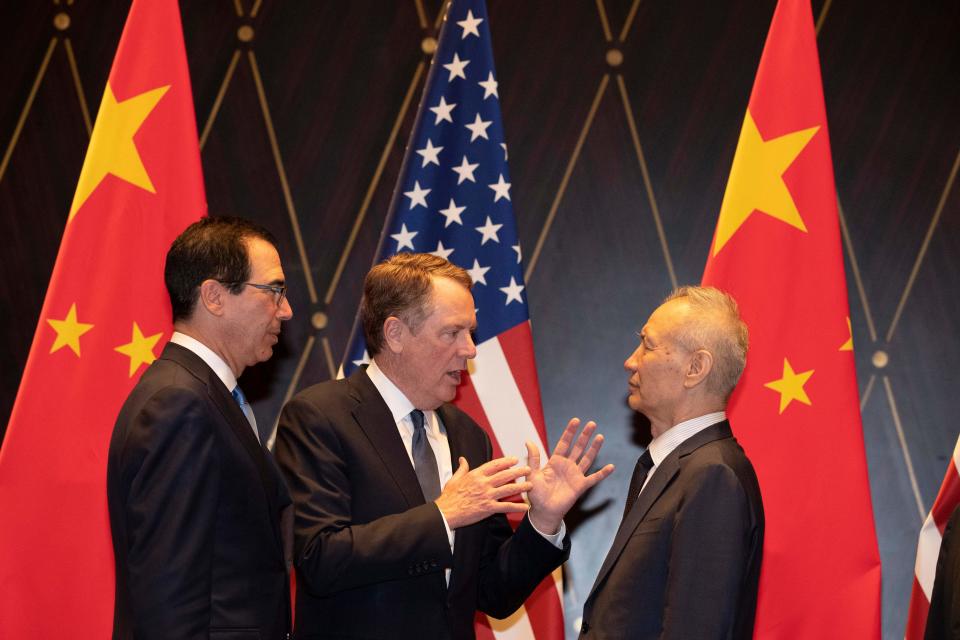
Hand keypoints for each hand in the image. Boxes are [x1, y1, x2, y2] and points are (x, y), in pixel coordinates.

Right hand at [435, 456, 532, 529]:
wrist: (446, 512)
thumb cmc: (449, 497)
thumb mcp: (454, 479)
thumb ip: (461, 469)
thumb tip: (462, 459)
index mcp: (476, 475)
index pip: (494, 465)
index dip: (506, 461)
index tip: (514, 459)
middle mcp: (483, 483)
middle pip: (505, 475)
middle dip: (518, 472)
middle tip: (528, 469)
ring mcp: (487, 496)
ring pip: (508, 489)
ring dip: (521, 487)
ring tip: (530, 485)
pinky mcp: (488, 508)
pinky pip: (505, 506)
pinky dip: (516, 506)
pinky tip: (524, 506)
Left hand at [525, 418, 614, 533]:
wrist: (543, 511)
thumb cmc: (536, 494)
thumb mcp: (532, 474)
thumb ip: (533, 458)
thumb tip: (528, 441)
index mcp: (555, 461)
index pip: (564, 443)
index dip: (570, 432)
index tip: (576, 421)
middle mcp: (567, 466)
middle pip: (578, 447)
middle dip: (584, 436)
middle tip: (591, 423)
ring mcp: (575, 475)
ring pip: (587, 458)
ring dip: (594, 448)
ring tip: (600, 436)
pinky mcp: (581, 486)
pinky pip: (594, 478)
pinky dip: (603, 473)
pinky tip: (611, 466)